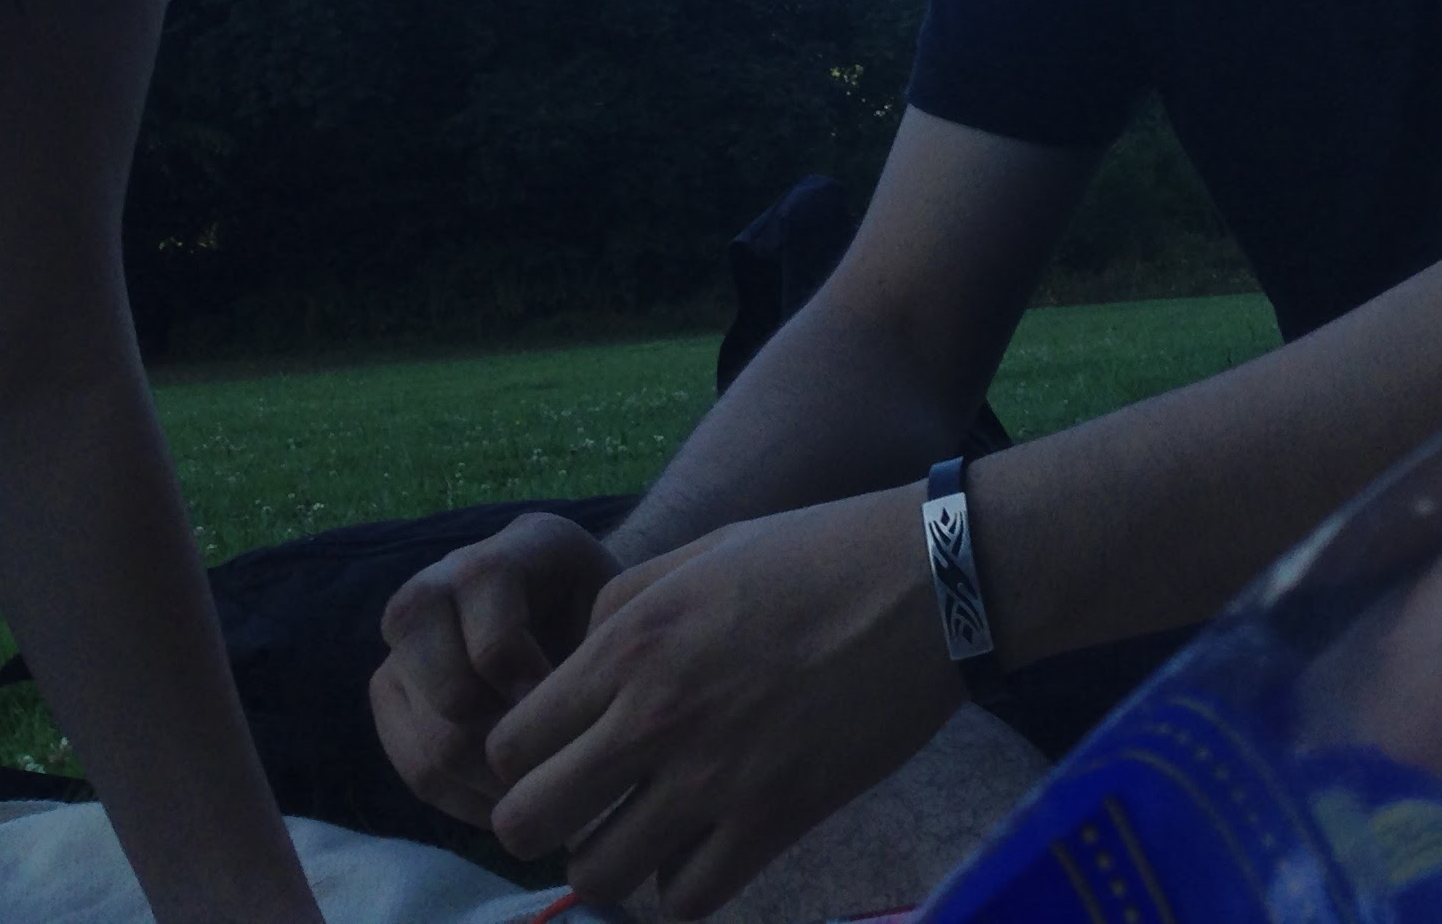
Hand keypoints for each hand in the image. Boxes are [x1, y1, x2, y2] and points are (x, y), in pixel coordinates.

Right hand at [372, 511, 619, 823]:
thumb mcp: (622, 610)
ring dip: (490, 787)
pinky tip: (512, 805)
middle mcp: (439, 584)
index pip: (497, 646)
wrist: (577, 605)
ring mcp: (405, 641)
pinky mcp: (389, 690)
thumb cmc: (611, 611)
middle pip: (453, 701)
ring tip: (542, 796)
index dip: (535, 697)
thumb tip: (569, 733)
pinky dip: (465, 802)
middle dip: (512, 751)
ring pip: (429, 746)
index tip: (580, 722)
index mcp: (511, 552)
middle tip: (559, 772)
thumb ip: (601, 653)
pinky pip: (413, 771)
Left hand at [483, 489, 964, 919]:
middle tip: (585, 809)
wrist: (932, 581)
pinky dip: (684, 885)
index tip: (556, 758)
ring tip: (645, 834)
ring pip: (600, 875)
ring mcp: (716, 775)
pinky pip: (689, 897)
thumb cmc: (820, 553)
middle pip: (529, 823)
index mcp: (630, 645)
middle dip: (542, 825)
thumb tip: (577, 667)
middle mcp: (656, 717)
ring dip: (612, 862)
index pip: (509, 746)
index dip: (520, 762)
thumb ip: (621, 608)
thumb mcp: (703, 553)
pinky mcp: (778, 816)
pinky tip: (705, 850)